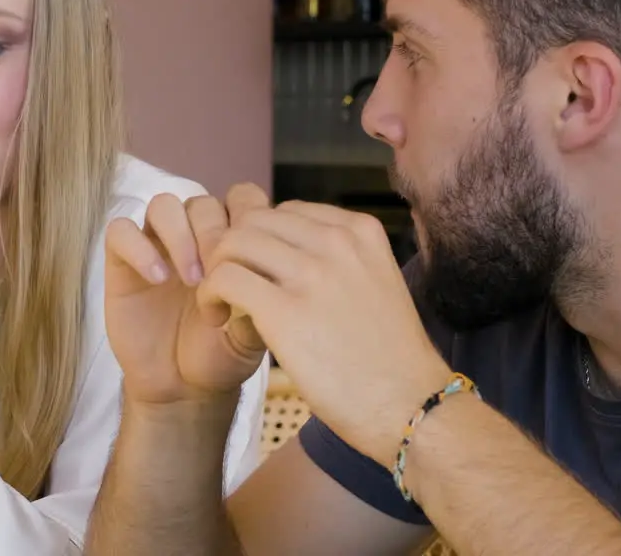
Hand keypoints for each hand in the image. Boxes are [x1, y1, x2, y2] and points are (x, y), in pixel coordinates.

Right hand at [105, 193, 267, 406]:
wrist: (181, 388)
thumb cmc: (219, 354)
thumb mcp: (253, 333)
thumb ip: (263, 301)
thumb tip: (271, 274)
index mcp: (229, 242)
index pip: (242, 200)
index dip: (247, 220)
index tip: (253, 261)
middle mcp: (192, 237)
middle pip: (202, 202)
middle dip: (213, 233)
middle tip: (220, 273)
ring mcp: (156, 246)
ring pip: (163, 205)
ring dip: (180, 234)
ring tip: (192, 278)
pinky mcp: (121, 263)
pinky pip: (120, 230)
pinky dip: (139, 247)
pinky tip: (158, 278)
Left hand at [199, 184, 451, 464]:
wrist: (411, 408)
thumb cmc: (389, 359)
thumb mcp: (375, 284)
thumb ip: (337, 261)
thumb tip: (283, 254)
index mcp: (360, 231)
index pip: (285, 212)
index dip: (259, 241)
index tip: (256, 272)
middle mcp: (336, 242)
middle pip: (254, 221)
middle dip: (230, 250)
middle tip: (227, 288)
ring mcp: (312, 274)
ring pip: (232, 243)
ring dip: (215, 271)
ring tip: (220, 306)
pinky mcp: (285, 310)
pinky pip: (224, 278)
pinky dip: (210, 295)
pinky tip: (217, 318)